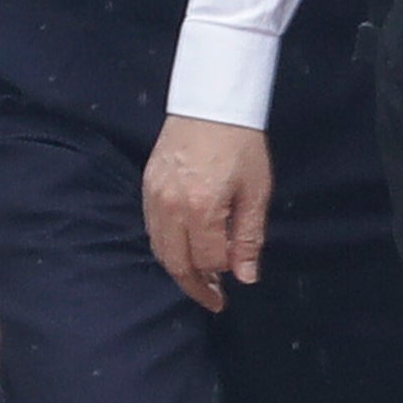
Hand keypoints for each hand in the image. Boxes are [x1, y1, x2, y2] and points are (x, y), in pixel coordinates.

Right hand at [143, 117, 274, 311]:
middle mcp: (171, 207)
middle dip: (195, 286)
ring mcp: (154, 196)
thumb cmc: (241, 143)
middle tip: (214, 299)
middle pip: (177, 263)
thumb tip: (246, 276)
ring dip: (179, 269)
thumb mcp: (256, 191)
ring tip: (201, 279)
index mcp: (202, 208)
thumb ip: (248, 237)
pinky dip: (167, 247)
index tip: (235, 281)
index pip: (209, 260)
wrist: (211, 103)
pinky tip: (184, 250)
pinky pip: (153, 229)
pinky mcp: (147, 186)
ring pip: (161, 249)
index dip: (224, 274)